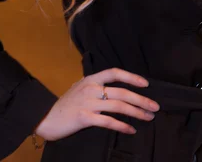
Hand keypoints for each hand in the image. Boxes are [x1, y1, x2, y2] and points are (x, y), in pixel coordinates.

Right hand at [34, 67, 159, 140]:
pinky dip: (122, 126)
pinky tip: (131, 129)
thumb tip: (113, 87)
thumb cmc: (65, 103)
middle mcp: (91, 88)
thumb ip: (96, 86)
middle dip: (141, 99)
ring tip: (148, 117)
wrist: (46, 117)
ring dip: (136, 112)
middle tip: (155, 106)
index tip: (146, 84)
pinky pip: (108, 122)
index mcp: (91, 78)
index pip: (115, 73)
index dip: (132, 77)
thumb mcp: (80, 87)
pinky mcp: (85, 118)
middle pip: (122, 92)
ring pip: (118, 106)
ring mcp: (88, 103)